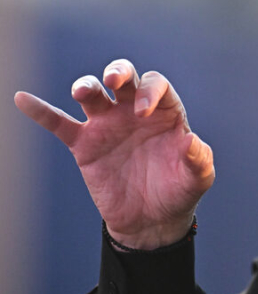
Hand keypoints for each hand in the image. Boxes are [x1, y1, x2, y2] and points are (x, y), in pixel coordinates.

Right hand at [14, 59, 214, 248]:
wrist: (152, 221)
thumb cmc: (179, 192)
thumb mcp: (197, 178)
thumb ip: (199, 160)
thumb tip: (191, 141)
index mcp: (165, 112)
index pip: (156, 86)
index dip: (150, 91)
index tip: (143, 113)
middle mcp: (134, 112)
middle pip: (125, 78)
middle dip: (118, 72)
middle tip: (113, 81)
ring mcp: (108, 126)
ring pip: (92, 94)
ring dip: (85, 86)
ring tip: (82, 93)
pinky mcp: (85, 146)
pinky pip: (59, 123)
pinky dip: (41, 111)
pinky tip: (23, 98)